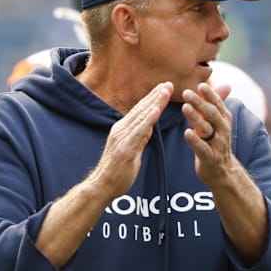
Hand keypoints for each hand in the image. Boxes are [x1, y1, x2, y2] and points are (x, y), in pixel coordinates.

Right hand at [90, 82, 172, 201]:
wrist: (102, 186)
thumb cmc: (117, 171)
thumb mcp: (132, 150)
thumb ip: (140, 137)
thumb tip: (149, 126)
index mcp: (123, 129)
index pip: (140, 110)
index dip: (152, 98)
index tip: (163, 88)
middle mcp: (121, 129)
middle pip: (141, 108)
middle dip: (156, 95)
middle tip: (168, 83)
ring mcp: (122, 137)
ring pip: (141, 115)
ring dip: (155, 102)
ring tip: (165, 90)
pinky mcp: (125, 147)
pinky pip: (139, 131)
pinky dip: (148, 119)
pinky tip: (156, 109)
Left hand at [181, 83, 232, 184]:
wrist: (222, 170)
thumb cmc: (215, 141)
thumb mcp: (217, 122)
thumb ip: (217, 104)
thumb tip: (225, 84)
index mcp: (224, 119)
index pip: (217, 104)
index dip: (210, 95)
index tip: (200, 85)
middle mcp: (223, 130)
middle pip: (211, 114)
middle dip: (199, 102)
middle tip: (186, 92)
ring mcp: (218, 144)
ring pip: (206, 129)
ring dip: (195, 118)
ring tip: (185, 107)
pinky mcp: (210, 158)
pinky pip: (202, 148)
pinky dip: (195, 140)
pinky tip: (186, 132)